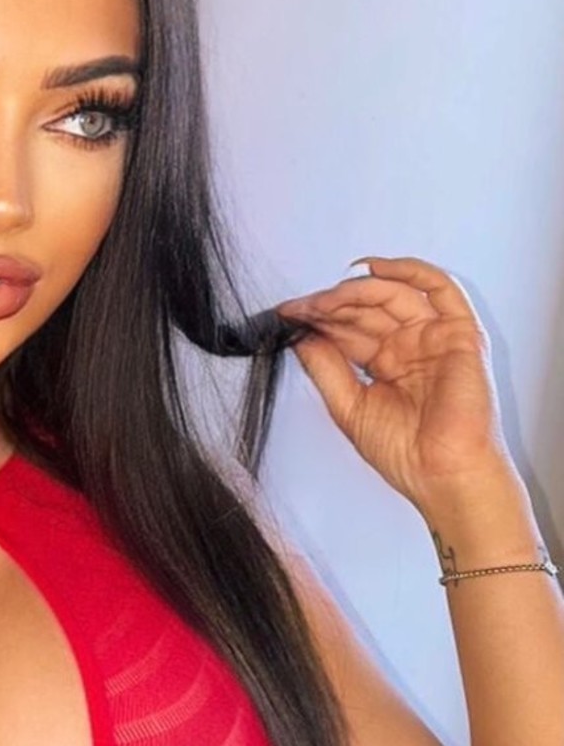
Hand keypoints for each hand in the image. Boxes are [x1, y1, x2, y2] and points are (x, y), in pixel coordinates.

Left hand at [274, 255, 514, 511]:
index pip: (347, 329)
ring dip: (355, 293)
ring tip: (324, 301)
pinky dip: (408, 271)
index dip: (316, 319)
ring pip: (392, 295)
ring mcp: (433, 337)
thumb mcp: (349, 408)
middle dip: (329, 306)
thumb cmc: (405, 455)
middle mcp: (408, 346)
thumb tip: (300, 337)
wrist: (443, 477)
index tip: (286, 316)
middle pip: (365, 310)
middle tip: (299, 310)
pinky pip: (438, 289)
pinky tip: (372, 268)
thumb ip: (326, 369)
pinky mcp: (459, 333)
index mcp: (385, 363)